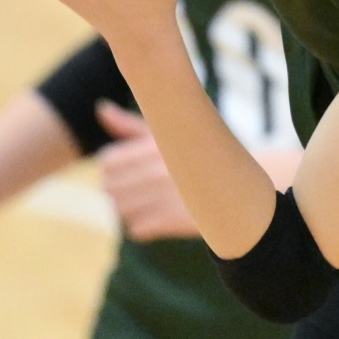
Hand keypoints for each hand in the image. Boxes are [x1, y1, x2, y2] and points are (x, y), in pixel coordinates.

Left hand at [93, 102, 198, 240]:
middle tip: (139, 190)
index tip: (128, 172)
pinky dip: (143, 227)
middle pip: (111, 189)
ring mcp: (163, 195)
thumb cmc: (195, 154)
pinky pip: (137, 229)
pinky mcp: (172, 219)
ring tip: (150, 204)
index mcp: (152, 146)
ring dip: (130, 210)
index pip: (107, 163)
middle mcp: (155, 169)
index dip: (113, 169)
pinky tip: (158, 218)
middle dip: (119, 191)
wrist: (237, 182)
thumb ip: (128, 125)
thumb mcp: (164, 134)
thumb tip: (101, 109)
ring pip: (122, 210)